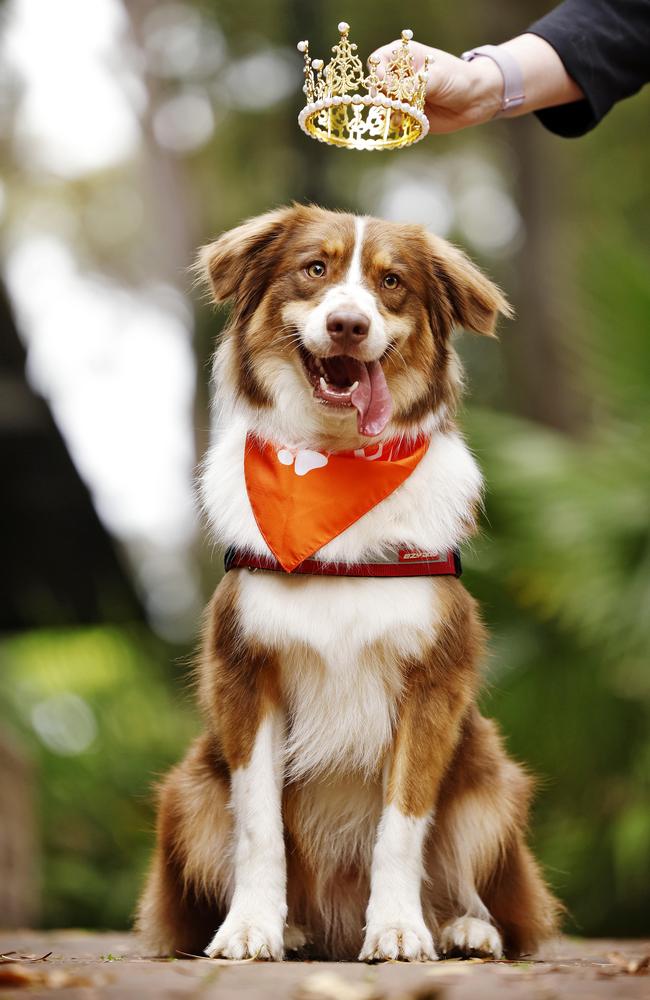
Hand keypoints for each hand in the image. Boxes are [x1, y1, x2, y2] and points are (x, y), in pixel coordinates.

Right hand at [369, 35, 583, 134]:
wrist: (475, 100)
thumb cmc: (458, 79)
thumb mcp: (436, 77)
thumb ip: (413, 84)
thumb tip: (391, 92)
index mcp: (405, 56)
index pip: (378, 61)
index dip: (378, 74)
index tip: (386, 86)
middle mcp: (399, 75)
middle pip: (376, 85)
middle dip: (382, 96)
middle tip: (396, 104)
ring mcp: (402, 96)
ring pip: (383, 105)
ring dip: (389, 112)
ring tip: (404, 115)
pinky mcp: (407, 114)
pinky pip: (393, 121)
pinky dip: (396, 124)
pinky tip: (406, 124)